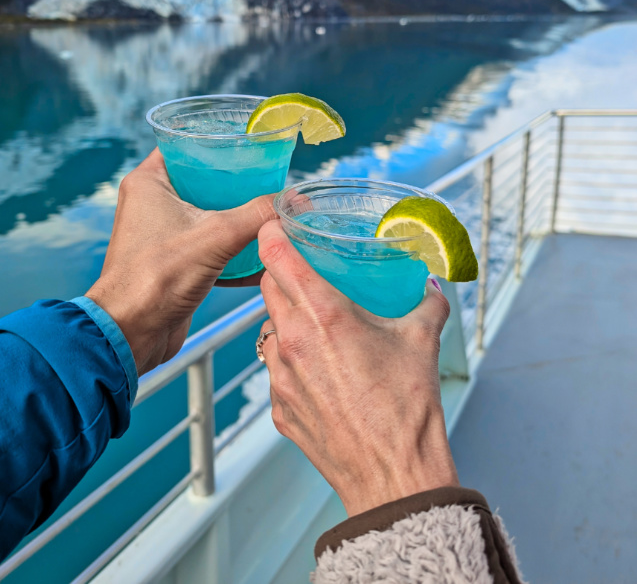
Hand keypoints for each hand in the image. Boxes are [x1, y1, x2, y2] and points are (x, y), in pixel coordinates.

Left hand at [87, 149, 276, 376]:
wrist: (131, 333)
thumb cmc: (156, 277)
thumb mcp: (217, 236)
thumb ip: (258, 214)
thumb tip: (293, 201)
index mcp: (148, 182)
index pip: (186, 146)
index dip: (218, 143)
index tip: (250, 145)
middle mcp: (151, 204)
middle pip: (203, 181)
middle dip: (237, 183)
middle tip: (269, 178)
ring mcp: (161, 234)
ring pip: (208, 215)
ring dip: (237, 218)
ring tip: (270, 212)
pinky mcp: (173, 262)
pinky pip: (208, 246)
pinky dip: (232, 249)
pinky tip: (261, 254)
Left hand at [257, 220, 458, 516]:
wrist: (393, 474)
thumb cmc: (406, 410)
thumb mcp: (422, 342)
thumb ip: (427, 305)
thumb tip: (431, 289)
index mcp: (324, 315)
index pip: (277, 257)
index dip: (272, 234)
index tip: (276, 225)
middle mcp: (293, 340)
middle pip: (267, 288)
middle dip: (281, 273)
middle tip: (304, 271)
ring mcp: (280, 376)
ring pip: (267, 328)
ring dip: (284, 318)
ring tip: (315, 325)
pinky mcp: (279, 407)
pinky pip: (275, 369)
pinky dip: (290, 359)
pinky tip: (320, 369)